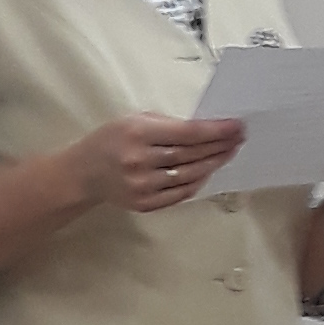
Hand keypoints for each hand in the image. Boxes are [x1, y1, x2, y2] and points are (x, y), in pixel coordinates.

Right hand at [65, 111, 246, 217]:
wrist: (84, 173)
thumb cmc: (112, 140)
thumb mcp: (134, 120)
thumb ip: (167, 125)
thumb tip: (206, 128)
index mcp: (138, 133)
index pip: (188, 133)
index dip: (216, 131)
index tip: (236, 127)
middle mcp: (140, 161)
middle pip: (192, 155)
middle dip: (220, 146)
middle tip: (239, 139)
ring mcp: (143, 186)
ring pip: (190, 175)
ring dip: (214, 164)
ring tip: (228, 153)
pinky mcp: (145, 203)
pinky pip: (181, 193)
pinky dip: (198, 182)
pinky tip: (208, 171)